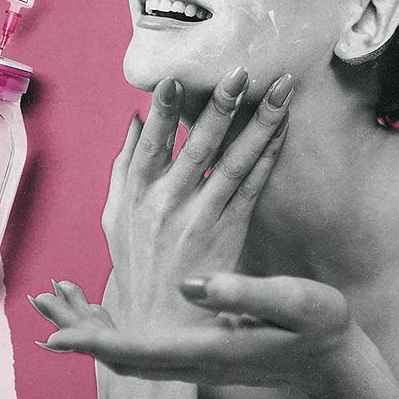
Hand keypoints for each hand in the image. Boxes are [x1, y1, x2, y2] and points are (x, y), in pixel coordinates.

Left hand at [38, 273, 353, 390]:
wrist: (338, 367)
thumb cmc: (323, 328)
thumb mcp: (294, 300)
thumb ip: (244, 292)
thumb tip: (189, 285)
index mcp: (211, 349)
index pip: (140, 351)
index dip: (96, 342)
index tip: (55, 336)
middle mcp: (198, 363)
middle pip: (125, 361)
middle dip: (85, 342)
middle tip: (43, 322)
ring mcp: (201, 365)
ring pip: (135, 361)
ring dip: (100, 343)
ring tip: (66, 322)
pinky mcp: (206, 359)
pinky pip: (151, 356)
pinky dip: (123, 343)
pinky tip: (115, 326)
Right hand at [100, 67, 292, 331]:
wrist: (157, 327)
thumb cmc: (137, 265)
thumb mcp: (115, 218)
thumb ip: (124, 169)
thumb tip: (135, 121)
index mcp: (134, 197)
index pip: (152, 145)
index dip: (166, 112)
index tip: (177, 78)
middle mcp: (166, 206)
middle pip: (199, 148)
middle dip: (221, 108)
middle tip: (242, 71)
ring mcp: (200, 221)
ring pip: (234, 163)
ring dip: (259, 124)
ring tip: (280, 90)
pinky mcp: (229, 234)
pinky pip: (253, 188)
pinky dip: (269, 157)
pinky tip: (283, 130)